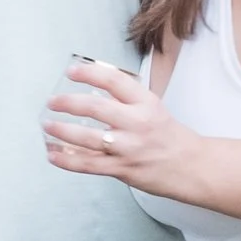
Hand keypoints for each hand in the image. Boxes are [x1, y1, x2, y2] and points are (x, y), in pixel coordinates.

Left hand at [42, 57, 192, 197]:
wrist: (192, 167)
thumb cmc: (170, 137)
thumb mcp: (152, 108)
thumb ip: (126, 100)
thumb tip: (92, 89)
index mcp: (146, 103)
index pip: (114, 81)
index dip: (89, 73)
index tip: (71, 71)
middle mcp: (137, 123)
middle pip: (96, 108)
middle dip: (68, 103)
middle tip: (52, 102)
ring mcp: (129, 148)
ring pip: (88, 138)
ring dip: (62, 131)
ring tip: (47, 125)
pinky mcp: (123, 169)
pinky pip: (89, 164)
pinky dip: (67, 160)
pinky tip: (53, 154)